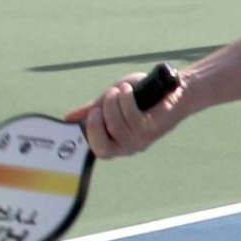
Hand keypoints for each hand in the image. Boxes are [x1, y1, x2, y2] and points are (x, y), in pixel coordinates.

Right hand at [72, 67, 187, 159]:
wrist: (171, 89)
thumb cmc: (141, 96)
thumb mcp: (111, 102)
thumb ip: (92, 110)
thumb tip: (69, 118)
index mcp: (116, 142)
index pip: (98, 151)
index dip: (90, 134)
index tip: (91, 113)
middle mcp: (128, 146)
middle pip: (103, 147)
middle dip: (97, 124)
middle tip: (100, 105)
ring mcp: (141, 139)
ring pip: (115, 125)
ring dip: (113, 102)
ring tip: (120, 90)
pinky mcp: (151, 128)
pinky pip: (130, 115)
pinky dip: (126, 98)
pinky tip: (129, 90)